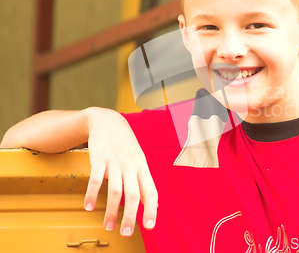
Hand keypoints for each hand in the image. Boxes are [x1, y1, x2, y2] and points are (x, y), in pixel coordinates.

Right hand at [82, 107, 157, 236]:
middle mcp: (131, 165)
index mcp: (143, 168)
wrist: (108, 121)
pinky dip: (92, 194)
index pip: (151, 191)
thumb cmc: (125, 145)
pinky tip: (89, 207)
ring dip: (110, 210)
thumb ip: (145, 182)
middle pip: (133, 194)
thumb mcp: (139, 161)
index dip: (151, 209)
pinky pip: (96, 179)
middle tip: (126, 233)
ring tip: (108, 226)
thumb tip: (154, 204)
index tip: (150, 226)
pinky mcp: (99, 158)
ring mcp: (115, 162)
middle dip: (130, 215)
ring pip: (115, 190)